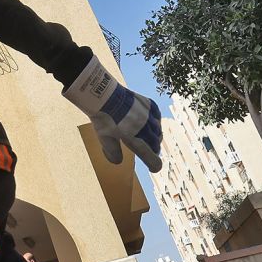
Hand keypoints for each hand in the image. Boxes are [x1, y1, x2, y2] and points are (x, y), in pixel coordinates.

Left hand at [63, 56, 162, 172]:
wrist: (104, 94)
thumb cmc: (104, 118)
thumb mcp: (104, 139)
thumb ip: (112, 153)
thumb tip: (118, 162)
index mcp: (136, 140)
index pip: (153, 159)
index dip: (154, 165)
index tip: (153, 167)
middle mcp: (146, 129)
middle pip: (155, 145)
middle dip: (152, 150)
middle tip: (148, 151)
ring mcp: (149, 116)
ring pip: (158, 131)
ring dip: (154, 136)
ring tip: (147, 136)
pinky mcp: (149, 105)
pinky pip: (157, 117)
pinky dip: (155, 122)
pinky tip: (149, 122)